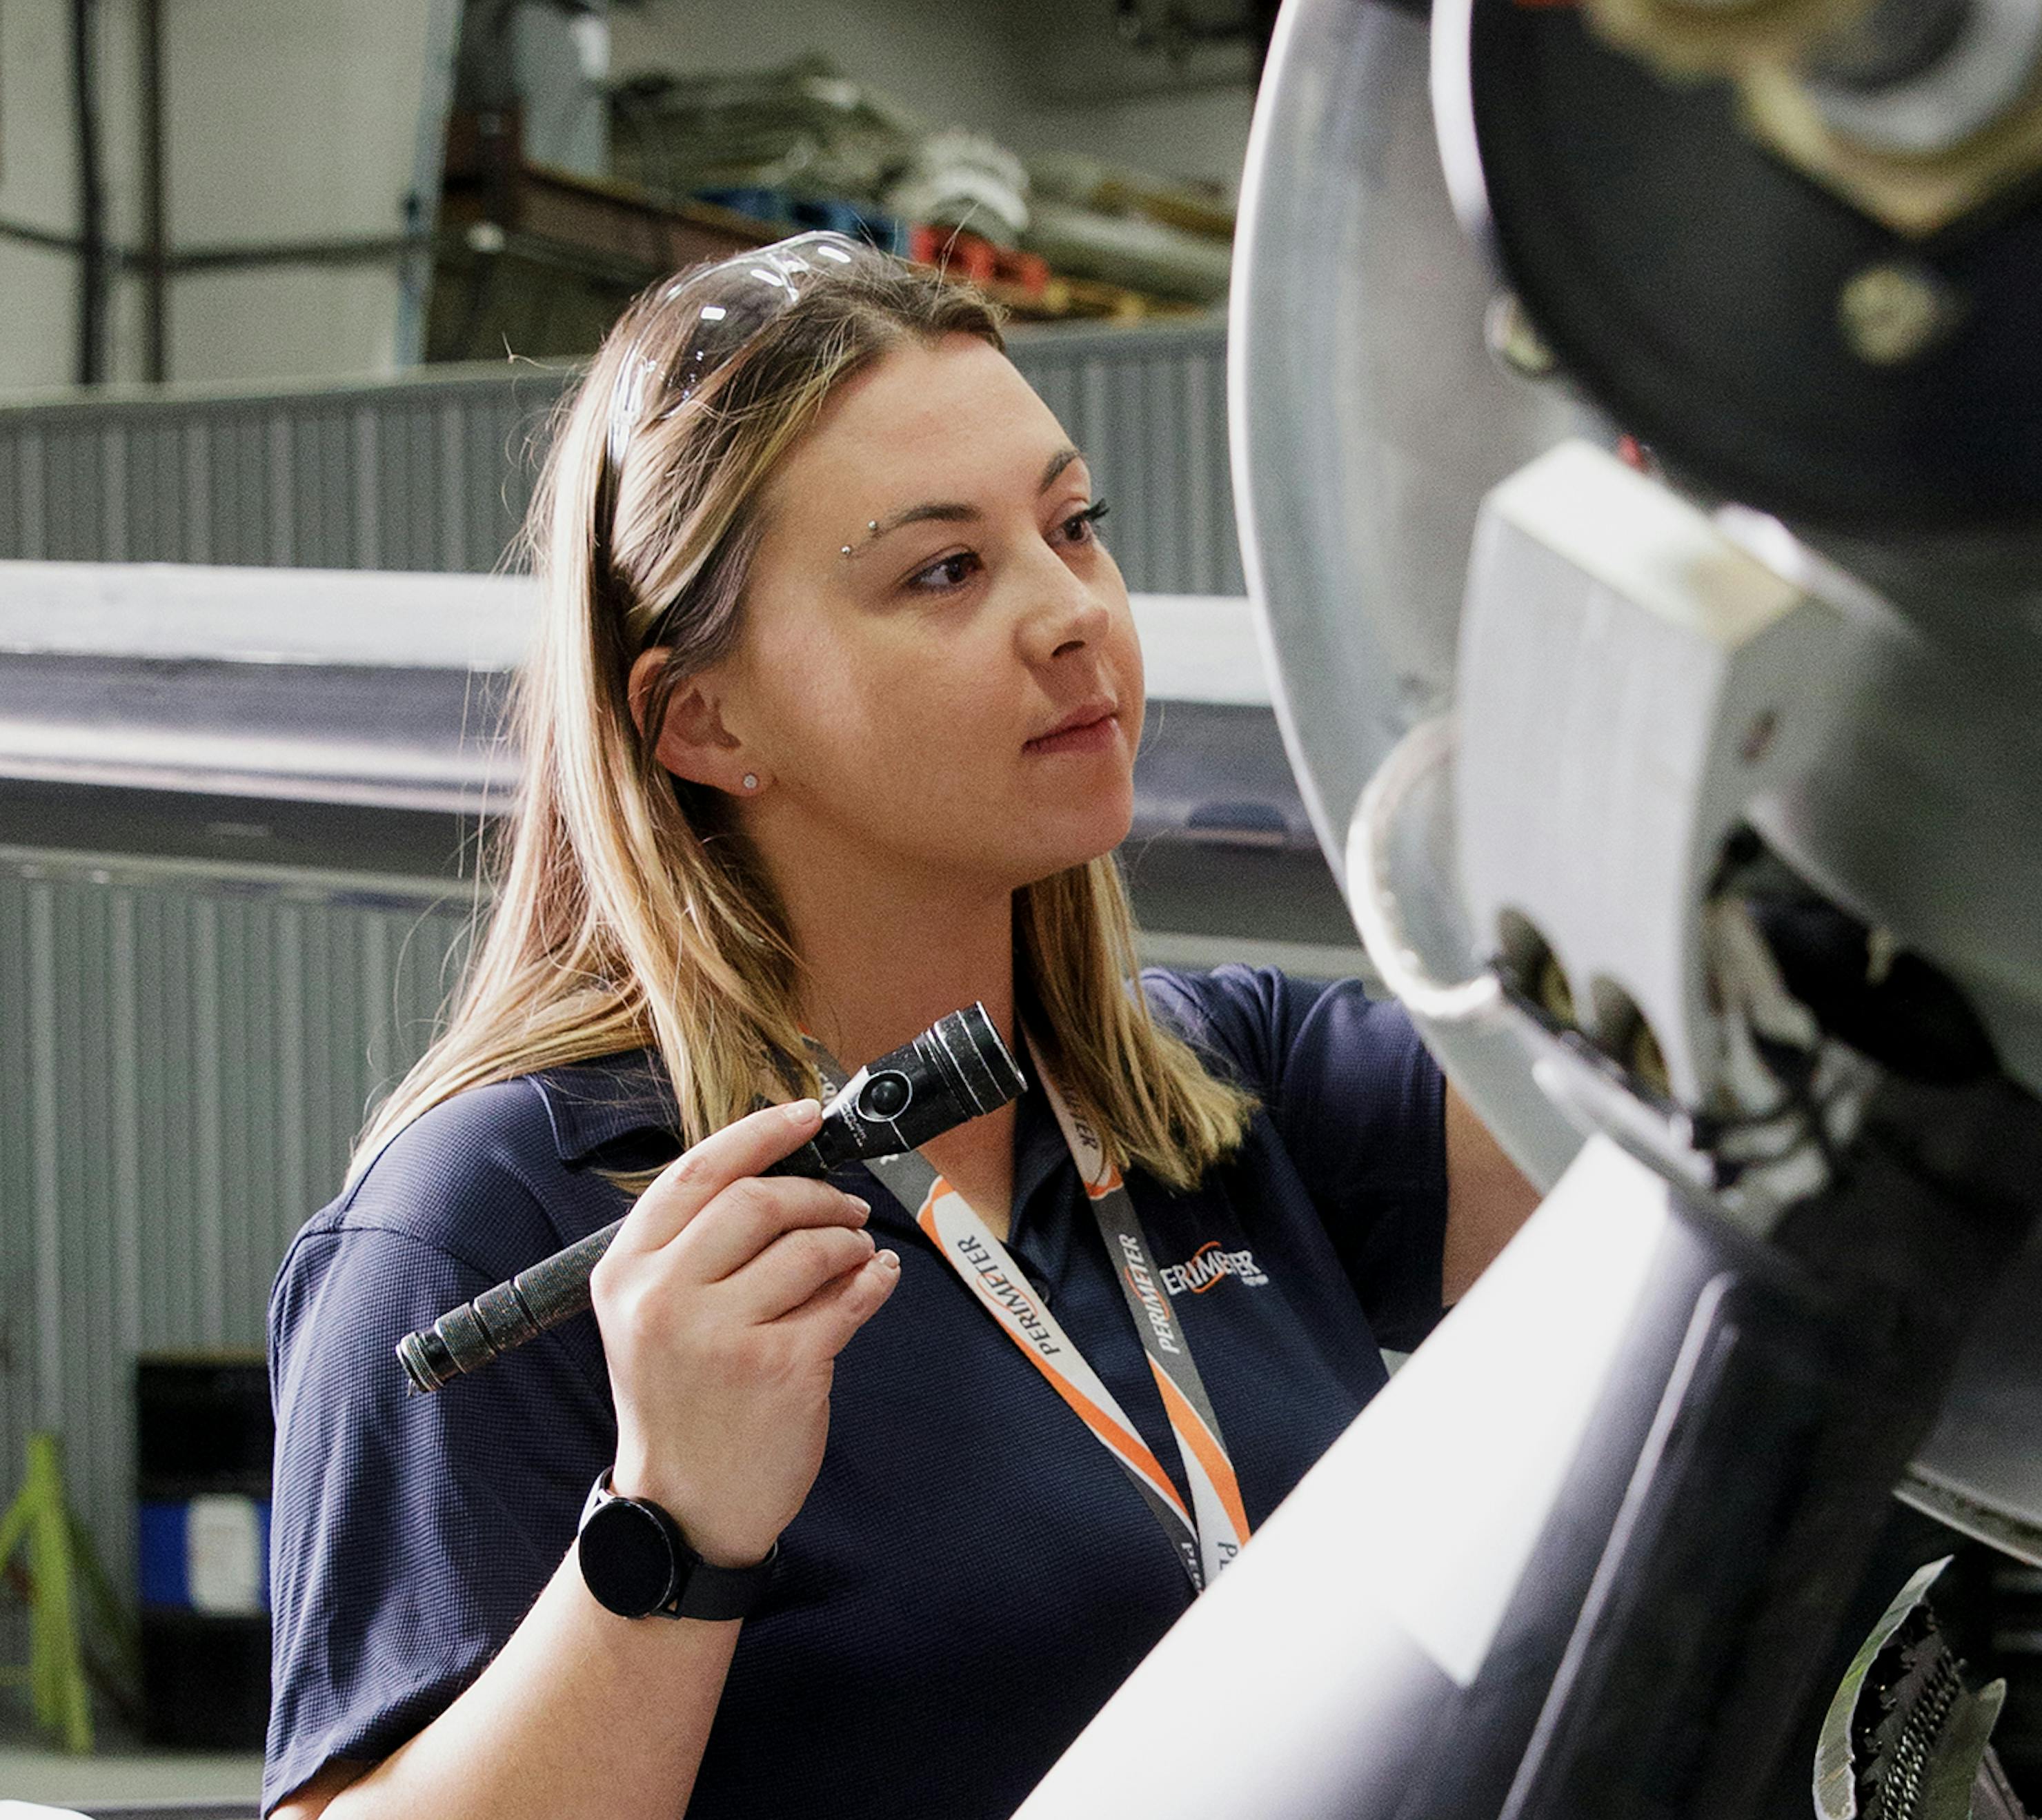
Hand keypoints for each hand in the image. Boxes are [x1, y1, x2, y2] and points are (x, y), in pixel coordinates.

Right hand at [589, 1099, 900, 1569]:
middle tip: (847, 1209)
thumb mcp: (650, 1317)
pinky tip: (877, 1280)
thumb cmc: (679, 1404)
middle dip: (817, 1194)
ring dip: (848, 1242)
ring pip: (810, 1248)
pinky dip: (873, 1281)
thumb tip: (779, 1174)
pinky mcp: (780, 1368)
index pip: (697, 1173)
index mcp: (625, 1273)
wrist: (684, 1510)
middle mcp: (664, 1298)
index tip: (805, 1117)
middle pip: (759, 1201)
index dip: (759, 1134)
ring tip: (856, 1254)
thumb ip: (695, 1248)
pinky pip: (847, 1300)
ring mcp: (722, 1335)